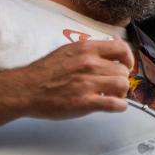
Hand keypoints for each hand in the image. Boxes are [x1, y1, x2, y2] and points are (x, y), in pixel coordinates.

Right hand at [19, 39, 134, 118]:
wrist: (26, 89)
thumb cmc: (45, 72)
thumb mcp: (68, 50)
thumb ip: (89, 51)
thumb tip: (108, 52)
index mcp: (86, 49)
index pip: (121, 48)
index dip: (128, 59)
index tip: (126, 66)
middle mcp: (89, 63)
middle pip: (123, 71)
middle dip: (122, 79)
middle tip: (114, 86)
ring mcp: (87, 83)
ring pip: (122, 86)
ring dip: (121, 93)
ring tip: (113, 95)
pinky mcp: (85, 102)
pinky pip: (114, 104)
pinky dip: (120, 106)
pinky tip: (115, 106)